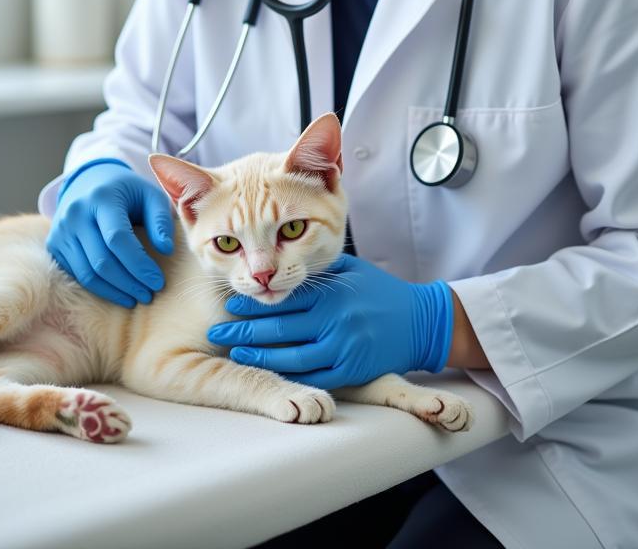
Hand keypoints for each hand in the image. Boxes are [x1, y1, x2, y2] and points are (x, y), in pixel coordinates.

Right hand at [45, 159, 174, 307]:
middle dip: (129, 283)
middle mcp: (75, 213)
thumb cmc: (128, 192)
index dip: (139, 264)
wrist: (89, 181)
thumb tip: (166, 250)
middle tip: (150, 294)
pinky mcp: (54, 245)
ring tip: (136, 297)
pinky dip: (99, 288)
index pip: (118, 238)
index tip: (158, 282)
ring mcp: (61, 230)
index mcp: (101, 197)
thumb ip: (161, 220)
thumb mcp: (151, 195)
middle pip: (102, 260)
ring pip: (87, 273)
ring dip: (114, 291)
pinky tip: (118, 292)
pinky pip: (76, 274)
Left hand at [206, 254, 453, 388]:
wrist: (421, 322)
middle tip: (216, 332)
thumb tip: (277, 260)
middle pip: (279, 327)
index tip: (227, 302)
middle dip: (243, 331)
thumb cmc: (379, 290)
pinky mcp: (352, 371)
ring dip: (258, 356)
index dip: (253, 302)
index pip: (283, 297)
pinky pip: (314, 377)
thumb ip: (316, 268)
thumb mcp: (350, 268)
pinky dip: (288, 376)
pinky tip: (267, 372)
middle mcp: (336, 319)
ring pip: (291, 357)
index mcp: (332, 291)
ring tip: (234, 352)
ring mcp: (344, 347)